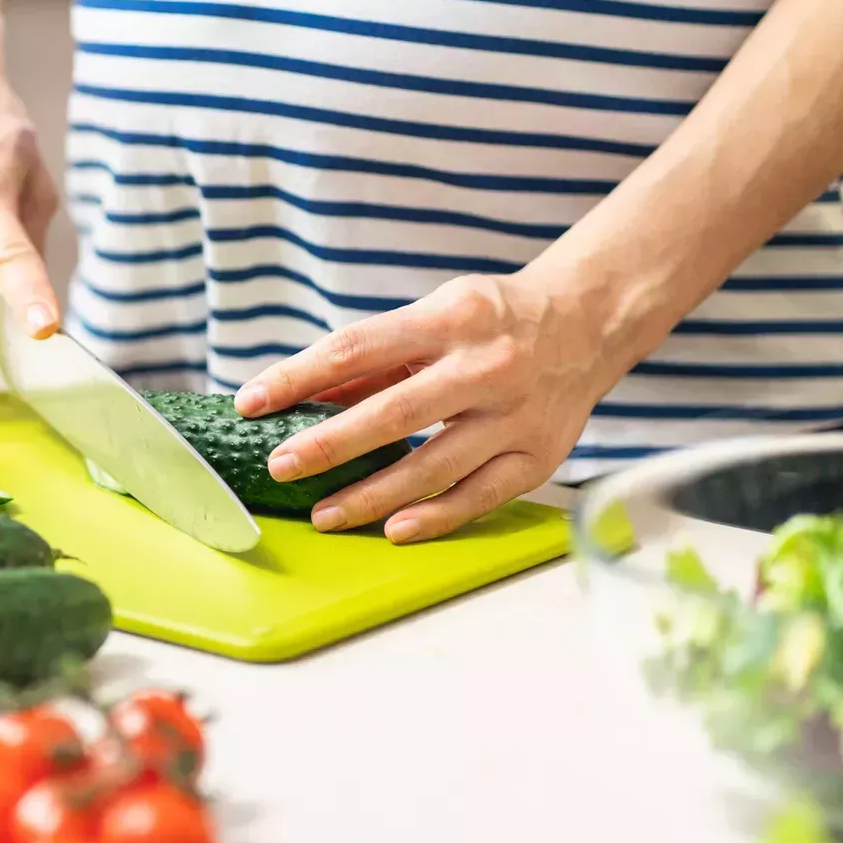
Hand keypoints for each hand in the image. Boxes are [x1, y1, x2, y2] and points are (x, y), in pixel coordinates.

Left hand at [234, 271, 632, 542]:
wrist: (591, 320)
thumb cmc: (493, 319)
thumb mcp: (434, 314)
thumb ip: (375, 358)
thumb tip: (304, 396)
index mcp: (451, 318)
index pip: (357, 348)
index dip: (298, 376)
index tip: (252, 401)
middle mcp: (487, 366)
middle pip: (394, 413)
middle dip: (329, 445)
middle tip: (280, 466)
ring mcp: (518, 415)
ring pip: (434, 465)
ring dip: (372, 495)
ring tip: (322, 514)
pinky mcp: (541, 455)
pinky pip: (481, 495)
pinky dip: (435, 516)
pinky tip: (392, 529)